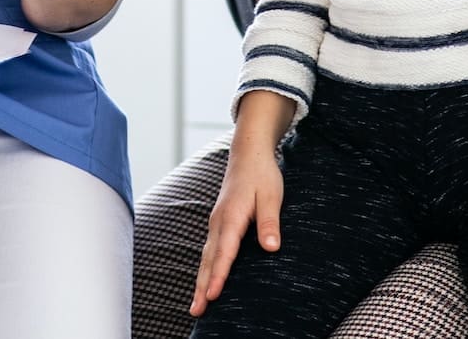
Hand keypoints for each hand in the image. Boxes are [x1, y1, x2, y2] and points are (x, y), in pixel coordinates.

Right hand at [190, 143, 283, 315]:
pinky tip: (205, 281)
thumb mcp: (271, 197)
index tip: (212, 296)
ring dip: (200, 281)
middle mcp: (219, 222)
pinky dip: (205, 268)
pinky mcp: (218, 223)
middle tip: (196, 311)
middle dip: (201, 286)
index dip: (219, 275)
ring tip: (196, 306)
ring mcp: (216, 223)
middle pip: (209, 259)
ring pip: (206, 257)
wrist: (248, 154)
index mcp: (232, 217)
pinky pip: (209, 250)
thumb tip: (271, 248)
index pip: (225, 251)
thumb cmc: (261, 176)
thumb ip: (269, 223)